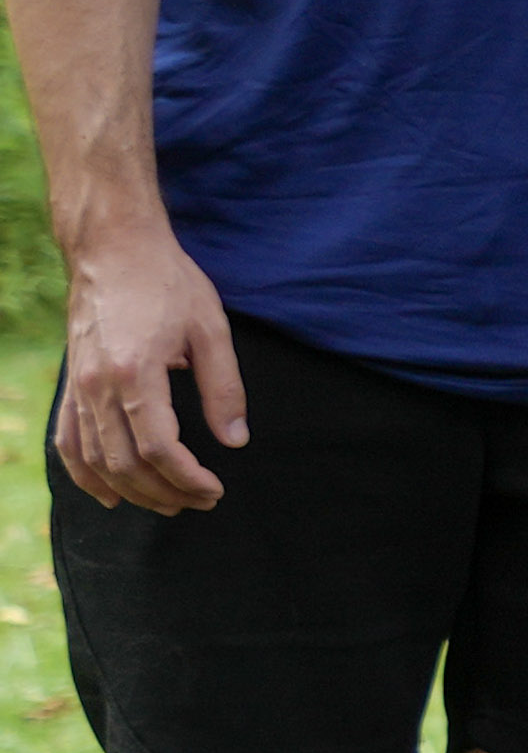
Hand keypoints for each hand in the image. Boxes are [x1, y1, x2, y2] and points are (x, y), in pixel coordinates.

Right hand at [51, 221, 243, 514]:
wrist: (114, 248)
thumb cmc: (168, 282)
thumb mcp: (212, 329)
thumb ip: (224, 388)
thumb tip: (235, 440)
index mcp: (135, 372)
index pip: (158, 447)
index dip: (187, 477)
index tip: (215, 488)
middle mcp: (97, 385)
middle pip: (124, 463)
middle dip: (164, 491)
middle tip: (201, 501)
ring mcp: (77, 387)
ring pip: (94, 459)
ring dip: (130, 490)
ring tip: (168, 504)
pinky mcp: (71, 384)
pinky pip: (68, 441)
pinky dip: (85, 474)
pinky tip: (108, 495)